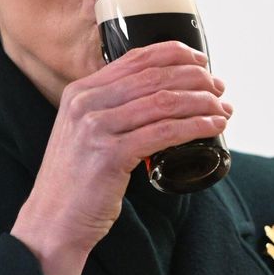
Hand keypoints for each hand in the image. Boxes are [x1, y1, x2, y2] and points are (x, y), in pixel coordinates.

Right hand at [10, 41, 231, 274]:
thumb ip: (109, 109)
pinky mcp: (110, 155)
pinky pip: (164, 132)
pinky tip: (212, 127)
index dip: (174, 53)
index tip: (200, 61)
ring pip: (163, 102)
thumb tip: (158, 96)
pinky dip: (195, 126)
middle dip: (195, 78)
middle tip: (218, 88)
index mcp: (80, 91)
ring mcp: (95, 127)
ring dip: (201, 102)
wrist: (52, 221)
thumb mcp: (84, 132)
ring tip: (222, 108)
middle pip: (154, 76)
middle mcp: (86, 102)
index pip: (135, 58)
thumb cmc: (76, 180)